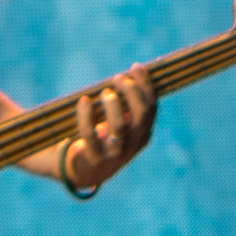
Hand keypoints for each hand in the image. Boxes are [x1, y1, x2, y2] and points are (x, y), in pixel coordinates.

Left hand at [59, 64, 158, 190]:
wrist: (84, 169)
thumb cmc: (102, 137)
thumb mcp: (117, 121)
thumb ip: (123, 103)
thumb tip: (127, 73)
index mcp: (143, 132)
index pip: (151, 107)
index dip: (145, 85)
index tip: (135, 67)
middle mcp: (134, 142)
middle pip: (142, 115)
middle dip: (132, 92)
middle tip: (118, 78)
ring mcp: (116, 152)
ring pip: (120, 126)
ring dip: (112, 105)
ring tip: (104, 92)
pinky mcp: (94, 157)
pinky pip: (90, 135)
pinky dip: (86, 116)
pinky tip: (83, 101)